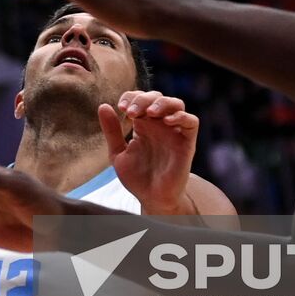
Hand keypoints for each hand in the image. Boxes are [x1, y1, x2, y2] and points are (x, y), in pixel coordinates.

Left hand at [100, 91, 198, 214]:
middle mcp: (159, 125)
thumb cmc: (137, 177)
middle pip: (157, 97)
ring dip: (162, 103)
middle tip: (131, 112)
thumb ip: (112, 131)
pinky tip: (166, 121)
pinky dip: (181, 116)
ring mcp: (174, 132)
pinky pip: (191, 121)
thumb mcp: (118, 152)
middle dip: (143, 99)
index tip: (121, 107)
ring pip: (176, 103)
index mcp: (143, 124)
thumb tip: (103, 105)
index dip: (131, 96)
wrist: (151, 198)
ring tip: (149, 113)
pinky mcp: (187, 142)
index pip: (140, 98)